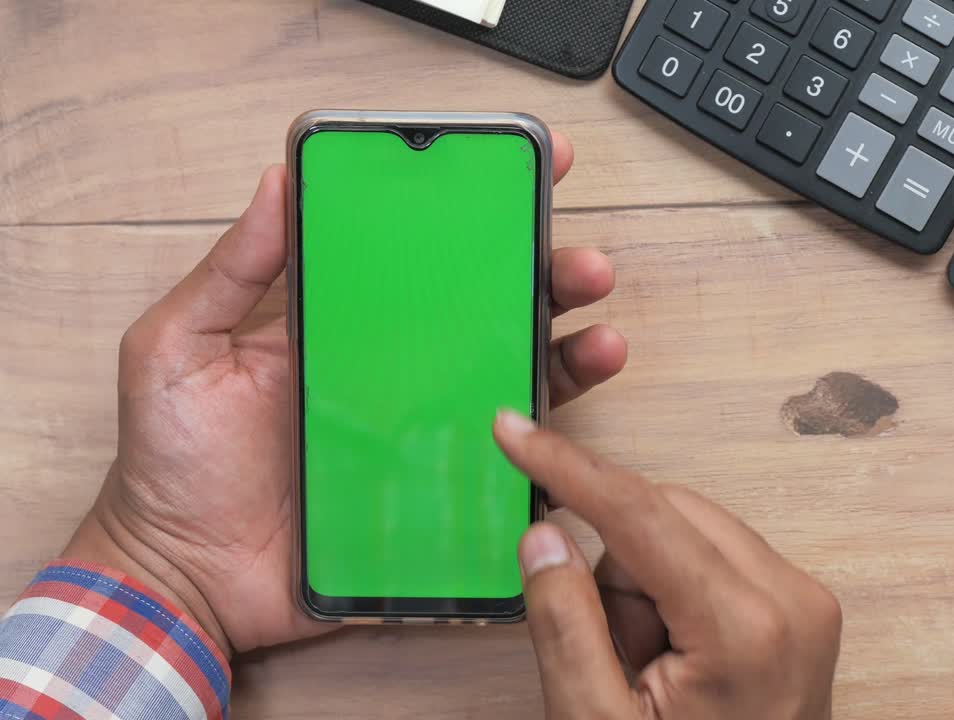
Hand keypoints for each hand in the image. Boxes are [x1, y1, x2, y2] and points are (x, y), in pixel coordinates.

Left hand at [62, 132, 625, 658]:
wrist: (181, 580)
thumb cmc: (169, 465)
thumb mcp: (177, 349)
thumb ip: (230, 272)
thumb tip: (278, 180)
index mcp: (345, 323)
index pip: (423, 254)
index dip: (479, 211)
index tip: (531, 167)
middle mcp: (394, 370)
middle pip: (490, 312)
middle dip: (551, 280)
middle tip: (584, 266)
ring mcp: (420, 433)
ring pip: (512, 383)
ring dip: (567, 355)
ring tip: (602, 341)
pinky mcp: (432, 496)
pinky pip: (500, 469)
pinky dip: (545, 452)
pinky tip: (566, 436)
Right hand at [492, 412, 841, 719]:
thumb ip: (564, 624)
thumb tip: (544, 532)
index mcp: (743, 628)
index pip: (639, 513)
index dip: (567, 467)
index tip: (512, 431)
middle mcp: (791, 596)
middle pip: (664, 514)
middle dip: (615, 566)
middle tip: (615, 652)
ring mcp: (805, 598)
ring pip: (686, 528)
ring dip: (643, 580)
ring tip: (649, 666)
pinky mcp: (802, 603)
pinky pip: (713, 553)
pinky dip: (674, 587)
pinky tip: (673, 654)